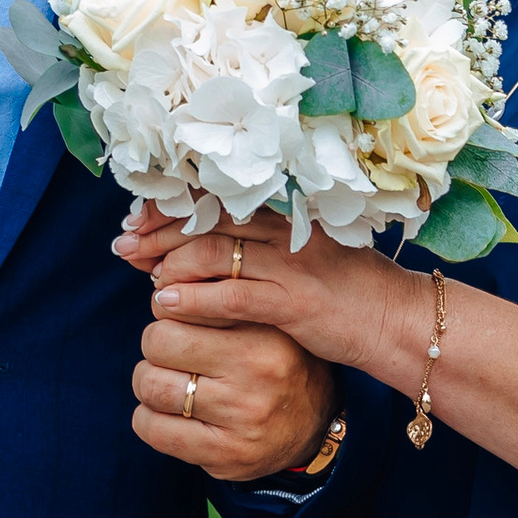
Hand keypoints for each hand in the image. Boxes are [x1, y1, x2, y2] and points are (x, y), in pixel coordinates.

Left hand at [116, 202, 408, 389]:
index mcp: (285, 212)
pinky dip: (193, 297)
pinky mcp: (294, 301)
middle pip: (207, 219)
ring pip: (213, 251)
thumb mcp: (300, 257)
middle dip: (159, 231)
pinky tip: (165, 303)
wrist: (393, 320)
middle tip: (124, 244)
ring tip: (142, 275)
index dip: (171, 206)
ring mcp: (290, 263)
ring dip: (169, 262)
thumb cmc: (343, 292)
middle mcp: (286, 229)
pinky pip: (232, 293)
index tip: (136, 218)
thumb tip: (195, 246)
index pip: (216, 197)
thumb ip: (255, 246)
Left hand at [116, 207, 340, 480]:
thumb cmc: (276, 360)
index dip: (170, 305)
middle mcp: (260, 370)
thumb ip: (219, 293)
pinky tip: (165, 414)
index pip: (184, 299)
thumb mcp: (263, 319)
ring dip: (148, 381)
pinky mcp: (226, 454)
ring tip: (167, 381)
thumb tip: (154, 268)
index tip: (176, 313)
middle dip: (155, 344)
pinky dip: (146, 418)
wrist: (315, 425)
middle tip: (169, 351)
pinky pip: (152, 428)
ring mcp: (244, 416)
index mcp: (268, 328)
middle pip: (160, 339)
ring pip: (150, 384)